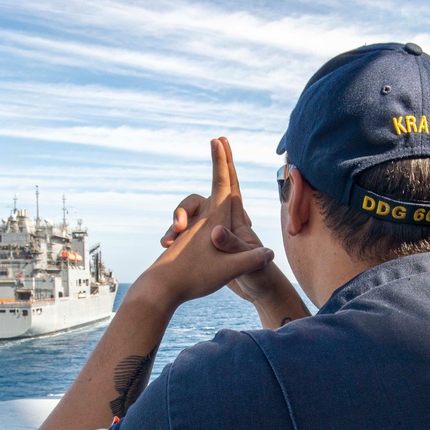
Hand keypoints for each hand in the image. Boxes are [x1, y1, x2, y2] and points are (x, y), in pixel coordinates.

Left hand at [137, 137, 274, 307]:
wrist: (160, 289)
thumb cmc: (194, 278)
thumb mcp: (227, 270)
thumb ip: (249, 260)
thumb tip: (269, 254)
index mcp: (215, 219)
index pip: (221, 184)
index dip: (222, 162)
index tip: (218, 139)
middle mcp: (203, 220)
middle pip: (211, 188)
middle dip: (219, 166)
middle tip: (219, 143)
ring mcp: (193, 230)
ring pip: (201, 205)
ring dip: (214, 190)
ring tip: (217, 164)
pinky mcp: (187, 241)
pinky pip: (197, 222)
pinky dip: (203, 213)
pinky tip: (211, 220)